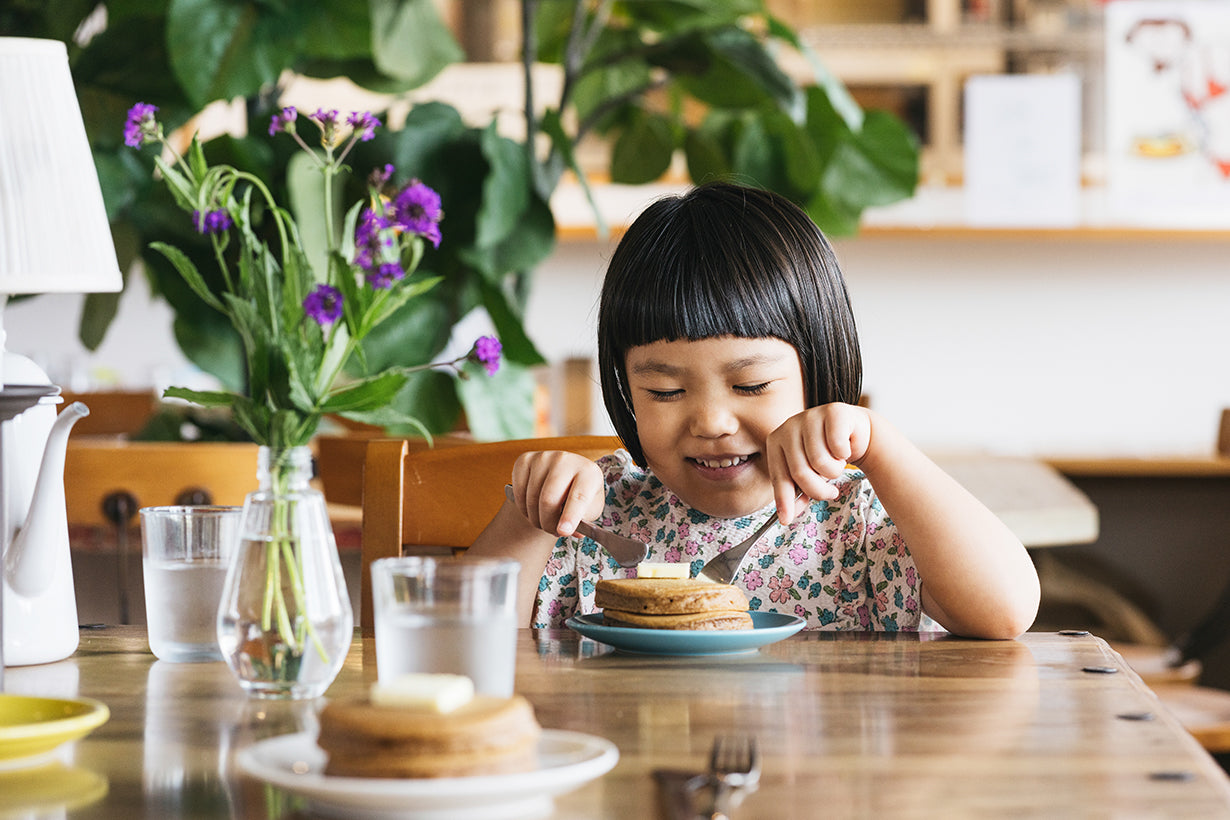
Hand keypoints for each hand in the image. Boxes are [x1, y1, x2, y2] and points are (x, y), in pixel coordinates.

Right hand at [508, 450, 605, 536]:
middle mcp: (566, 460)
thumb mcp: (588, 511)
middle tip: (553, 532)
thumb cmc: (578, 496)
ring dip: (535, 518)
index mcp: (589, 472)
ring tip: (544, 521)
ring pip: (531, 498)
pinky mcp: (525, 460)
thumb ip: (583, 523)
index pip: (579, 496)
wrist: (562, 478)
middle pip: (549, 499)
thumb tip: (574, 532)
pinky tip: (532, 508)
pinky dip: (523, 507)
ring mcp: (543, 458)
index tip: (563, 532)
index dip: (570, 516)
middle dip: (548, 523)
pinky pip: (518, 491)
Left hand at [764, 402, 871, 521]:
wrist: (854, 433)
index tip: (786, 520)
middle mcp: (789, 425)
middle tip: (830, 492)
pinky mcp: (833, 412)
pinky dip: (845, 455)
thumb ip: (797, 494)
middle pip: (800, 472)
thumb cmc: (826, 454)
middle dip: (819, 490)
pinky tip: (845, 448)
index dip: (784, 500)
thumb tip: (786, 517)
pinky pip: (837, 447)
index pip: (779, 476)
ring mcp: (810, 416)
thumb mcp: (809, 475)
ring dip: (834, 471)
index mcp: (776, 441)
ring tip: (836, 463)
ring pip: (820, 461)